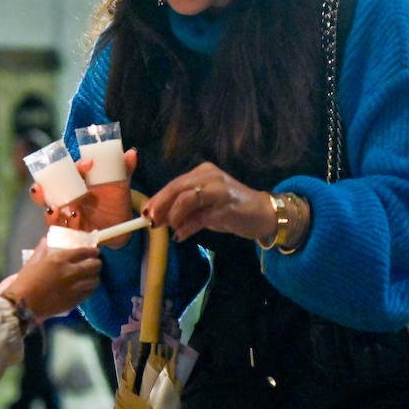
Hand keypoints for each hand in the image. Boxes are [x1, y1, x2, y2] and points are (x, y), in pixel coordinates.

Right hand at [5, 238, 101, 319]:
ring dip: (95, 277)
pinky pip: (88, 293)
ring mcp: (73, 288)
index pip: (83, 253)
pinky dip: (90, 289)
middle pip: (93, 266)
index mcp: (59, 260)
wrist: (23, 304)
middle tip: (97, 264)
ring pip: (94, 281)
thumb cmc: (25, 281)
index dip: (92, 252)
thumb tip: (45, 241)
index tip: (96, 252)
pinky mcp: (74, 301)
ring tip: (93, 277)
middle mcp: (70, 272)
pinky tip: (88, 288)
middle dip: (97, 264)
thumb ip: (41, 251)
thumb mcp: (32, 263)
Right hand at [30, 148, 139, 245]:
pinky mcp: (71, 231)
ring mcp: (67, 215)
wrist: (120, 225)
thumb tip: (132, 153)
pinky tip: (69, 223)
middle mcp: (67, 198)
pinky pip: (60, 231)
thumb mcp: (119, 185)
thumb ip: (124, 169)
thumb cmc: (114, 200)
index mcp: (77, 182)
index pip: (69, 171)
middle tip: (37, 188)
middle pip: (47, 194)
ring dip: (49, 212)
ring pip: (50, 213)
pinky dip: (62, 227)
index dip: (77, 166)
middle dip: (39, 192)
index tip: (89, 163)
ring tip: (55, 209)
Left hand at [143, 161, 276, 242]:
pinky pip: (200, 217)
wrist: (263, 214)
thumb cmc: (231, 210)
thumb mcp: (205, 207)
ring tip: (170, 228)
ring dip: (173, 216)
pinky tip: (181, 236)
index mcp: (203, 172)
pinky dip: (187, 227)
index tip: (145, 212)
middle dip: (160, 205)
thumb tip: (157, 217)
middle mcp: (210, 176)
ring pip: (187, 199)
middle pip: (177, 188)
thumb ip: (184, 209)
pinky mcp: (227, 207)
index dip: (157, 198)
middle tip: (151, 221)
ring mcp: (220, 190)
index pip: (174, 183)